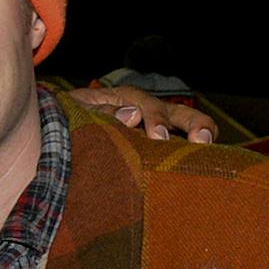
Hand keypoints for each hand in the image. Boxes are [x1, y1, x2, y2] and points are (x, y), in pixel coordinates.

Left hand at [71, 85, 216, 143]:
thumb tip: (133, 115)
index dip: (155, 120)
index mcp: (126, 100)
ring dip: (202, 135)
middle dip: (195, 124)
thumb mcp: (77, 111)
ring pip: (189, 126)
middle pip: (179, 112)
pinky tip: (202, 169)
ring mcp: (156, 127)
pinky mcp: (157, 145)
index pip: (148, 107)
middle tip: (202, 140)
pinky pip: (180, 147)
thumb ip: (100, 113)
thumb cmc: (68, 117)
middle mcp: (147, 110)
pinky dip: (192, 154)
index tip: (158, 137)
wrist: (58, 127)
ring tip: (210, 151)